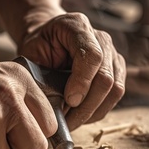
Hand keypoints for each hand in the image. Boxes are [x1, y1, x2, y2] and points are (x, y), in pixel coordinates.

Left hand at [18, 12, 125, 130]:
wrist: (48, 39)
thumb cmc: (38, 47)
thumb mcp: (31, 53)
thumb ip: (41, 72)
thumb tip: (50, 104)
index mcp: (77, 26)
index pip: (92, 56)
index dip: (82, 81)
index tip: (69, 100)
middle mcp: (101, 39)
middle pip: (106, 77)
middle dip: (86, 105)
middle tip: (67, 121)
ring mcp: (112, 54)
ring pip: (115, 90)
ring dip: (93, 111)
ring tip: (71, 122)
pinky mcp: (117, 70)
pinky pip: (115, 96)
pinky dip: (98, 111)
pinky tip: (80, 116)